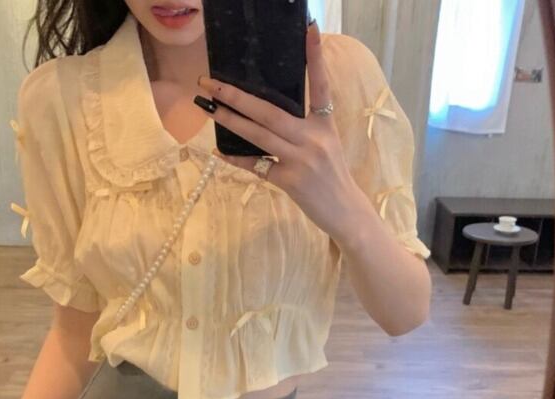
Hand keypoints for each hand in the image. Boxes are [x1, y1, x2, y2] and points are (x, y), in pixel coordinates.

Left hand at [195, 20, 361, 238]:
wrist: (345, 212)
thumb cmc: (332, 177)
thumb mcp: (326, 146)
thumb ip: (303, 130)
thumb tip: (267, 116)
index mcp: (325, 126)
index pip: (320, 87)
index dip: (316, 58)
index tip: (310, 29)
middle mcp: (313, 139)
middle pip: (270, 111)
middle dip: (237, 96)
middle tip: (211, 83)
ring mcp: (300, 160)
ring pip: (259, 135)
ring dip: (231, 121)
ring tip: (209, 109)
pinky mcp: (289, 181)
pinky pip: (257, 166)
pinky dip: (237, 159)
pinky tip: (220, 152)